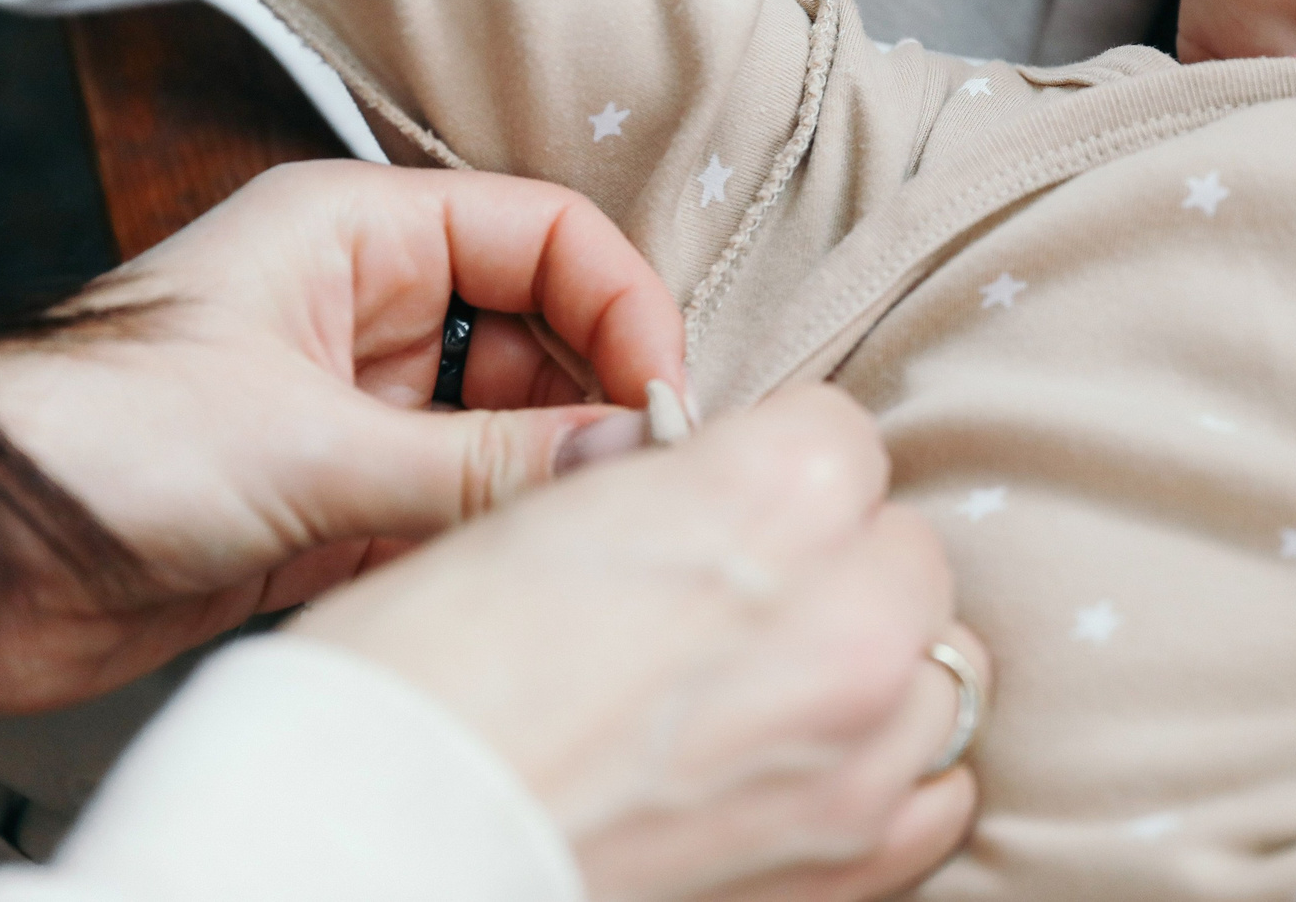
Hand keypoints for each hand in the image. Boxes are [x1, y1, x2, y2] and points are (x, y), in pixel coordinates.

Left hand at [0, 161, 684, 713]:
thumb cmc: (85, 446)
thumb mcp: (309, 447)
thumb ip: (485, 460)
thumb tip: (632, 452)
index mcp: (358, 233)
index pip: (546, 235)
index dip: (619, 306)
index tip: (661, 395)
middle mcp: (370, 308)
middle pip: (545, 330)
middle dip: (598, 398)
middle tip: (642, 473)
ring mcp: (359, 406)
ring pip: (511, 424)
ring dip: (549, 475)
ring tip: (580, 526)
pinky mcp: (343, 500)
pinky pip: (462, 504)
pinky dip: (498, 534)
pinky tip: (519, 564)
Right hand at [295, 384, 983, 901]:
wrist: (358, 860)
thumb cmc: (409, 691)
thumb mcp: (533, 527)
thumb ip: (661, 495)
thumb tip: (696, 481)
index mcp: (775, 497)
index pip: (844, 437)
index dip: (772, 469)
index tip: (724, 504)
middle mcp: (847, 618)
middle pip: (904, 554)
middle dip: (833, 568)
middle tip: (733, 607)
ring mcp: (863, 757)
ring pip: (933, 671)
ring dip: (869, 671)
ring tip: (765, 696)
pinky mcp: (853, 870)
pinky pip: (937, 797)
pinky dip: (888, 783)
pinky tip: (804, 780)